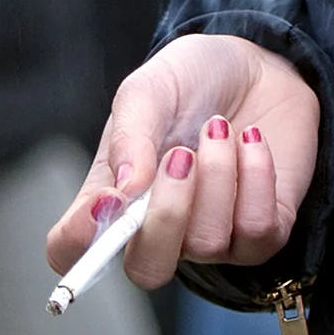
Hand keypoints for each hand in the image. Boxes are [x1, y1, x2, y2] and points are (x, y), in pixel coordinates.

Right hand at [47, 34, 319, 289]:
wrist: (256, 64)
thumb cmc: (190, 82)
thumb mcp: (148, 90)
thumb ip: (130, 135)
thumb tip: (125, 189)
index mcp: (114, 197)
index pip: (71, 251)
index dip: (77, 243)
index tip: (105, 201)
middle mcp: (158, 229)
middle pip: (147, 270)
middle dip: (166, 215)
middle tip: (181, 155)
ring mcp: (211, 237)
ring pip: (208, 243)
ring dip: (217, 175)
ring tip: (218, 127)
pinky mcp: (262, 233)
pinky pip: (259, 231)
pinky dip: (257, 177)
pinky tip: (251, 139)